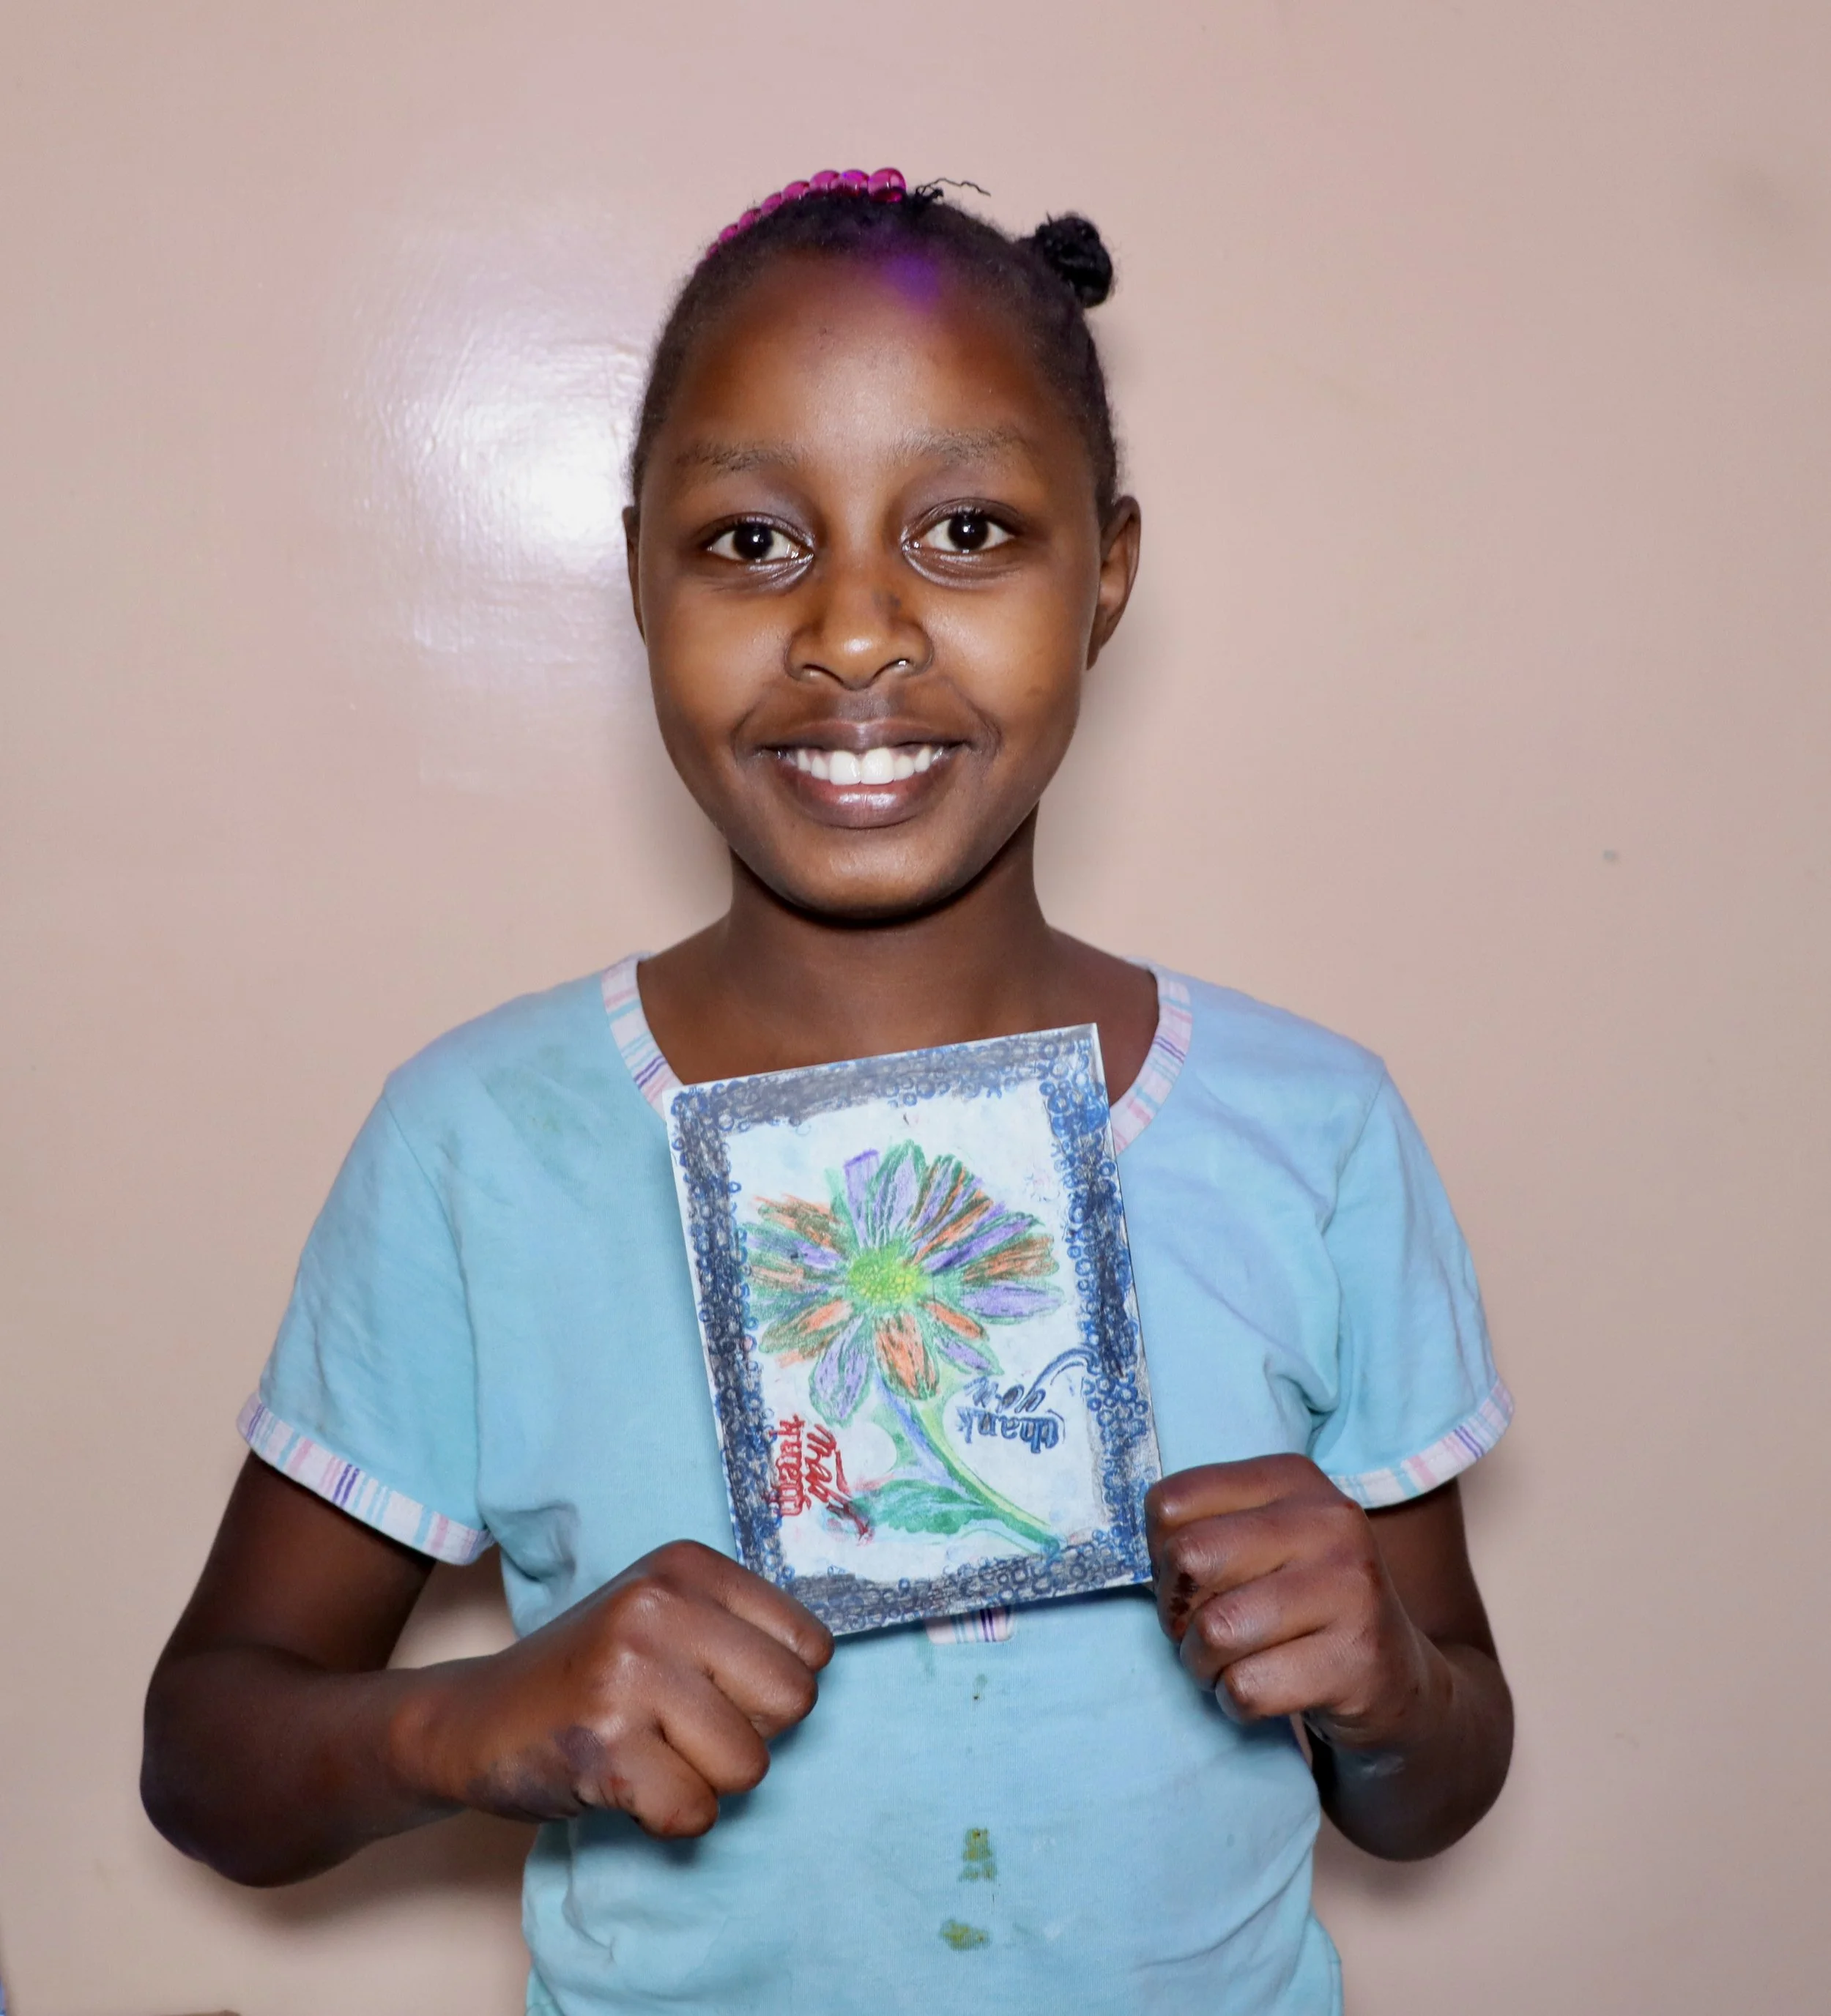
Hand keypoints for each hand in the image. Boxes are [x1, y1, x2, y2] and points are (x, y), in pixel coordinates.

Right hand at [398, 1540, 832, 1837]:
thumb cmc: (591, 1675)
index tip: (715, 1688)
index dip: (771, 1686)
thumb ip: (740, 1630)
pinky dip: (667, 1817)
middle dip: (748, 1735)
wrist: (473, 1719)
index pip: (810, 1645)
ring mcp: (628, 1670)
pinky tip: (623, 1783)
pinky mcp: (602, 1743)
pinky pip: (694, 1812)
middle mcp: (659, 1603)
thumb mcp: (665, 1617)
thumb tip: (820, 1669)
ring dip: (704, 1780)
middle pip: (792, 1702)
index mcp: (687, 1565)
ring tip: (648, 1751)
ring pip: (749, 1766)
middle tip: (683, 1729)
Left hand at [1145, 1456, 1448, 1753]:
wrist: (1397, 1681)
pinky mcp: (1357, 1659)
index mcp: (1291, 1478)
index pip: (1170, 1503)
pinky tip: (1270, 1690)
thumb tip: (1145, 1561)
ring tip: (1233, 1663)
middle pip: (1188, 1558)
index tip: (1194, 1583)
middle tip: (1203, 1631)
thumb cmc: (1300, 1606)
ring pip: (1214, 1630)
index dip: (1161, 1556)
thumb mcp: (1259, 1543)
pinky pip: (1246, 1688)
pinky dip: (1236, 1701)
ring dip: (1203, 1665)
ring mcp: (1351, 1588)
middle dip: (1175, 1612)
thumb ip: (1201, 1528)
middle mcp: (1328, 1520)